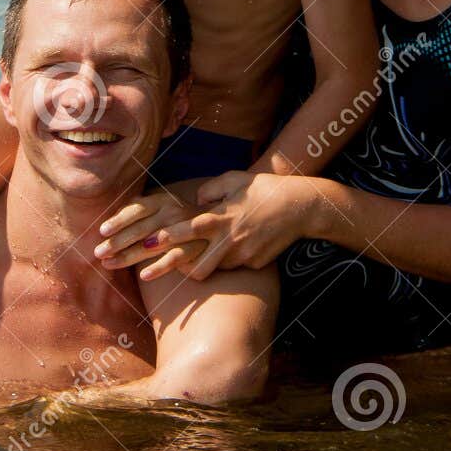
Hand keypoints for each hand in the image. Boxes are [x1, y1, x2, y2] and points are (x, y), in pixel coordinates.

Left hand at [96, 188, 203, 271]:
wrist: (219, 223)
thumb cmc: (176, 219)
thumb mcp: (159, 207)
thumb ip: (137, 212)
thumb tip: (106, 225)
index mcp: (162, 200)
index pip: (137, 209)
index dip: (119, 219)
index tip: (101, 231)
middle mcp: (173, 212)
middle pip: (141, 228)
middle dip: (117, 241)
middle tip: (97, 252)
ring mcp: (185, 230)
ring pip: (152, 245)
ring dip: (129, 256)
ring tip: (109, 264)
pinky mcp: (195, 248)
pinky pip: (175, 258)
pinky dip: (159, 267)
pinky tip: (143, 276)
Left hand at [141, 171, 316, 281]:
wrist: (300, 207)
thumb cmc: (265, 189)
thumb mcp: (235, 180)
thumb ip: (210, 189)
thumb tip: (195, 201)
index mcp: (222, 218)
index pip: (189, 230)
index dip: (168, 237)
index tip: (149, 242)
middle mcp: (230, 241)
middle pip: (198, 269)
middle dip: (178, 271)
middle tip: (155, 271)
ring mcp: (244, 256)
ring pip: (215, 268)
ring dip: (204, 263)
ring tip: (196, 255)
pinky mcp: (255, 264)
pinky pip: (235, 265)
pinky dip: (230, 258)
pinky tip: (238, 244)